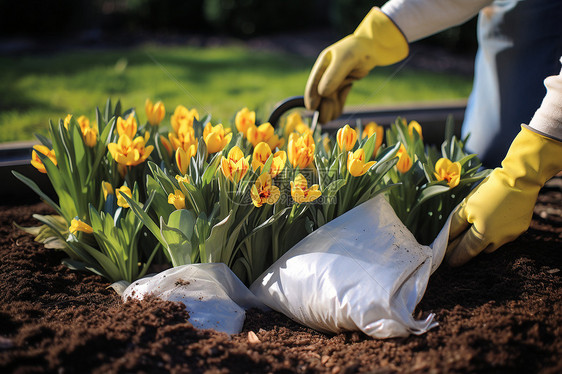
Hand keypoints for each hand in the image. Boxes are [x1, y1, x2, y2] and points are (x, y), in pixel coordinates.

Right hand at [304, 7, 407, 123]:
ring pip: (328, 104)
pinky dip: (340, 104)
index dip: (311, 98)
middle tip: (331, 110)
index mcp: (321, 66)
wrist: (372, 49)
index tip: (312, 108)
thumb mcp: (345, 60)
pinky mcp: (340, 89)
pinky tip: (348, 88)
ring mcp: (332, 84)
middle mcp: (324, 77)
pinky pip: (336, 104)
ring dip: (333, 107)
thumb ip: (333, 75)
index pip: (312, 86)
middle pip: (320, 99)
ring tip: (344, 95)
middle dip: (325, 106)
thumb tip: (322, 93)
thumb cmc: (358, 51)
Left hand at [446, 127, 561, 265]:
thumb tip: (447, 237)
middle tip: (456, 247)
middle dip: (468, 249)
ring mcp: (512, 235)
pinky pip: (504, 235)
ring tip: (474, 233)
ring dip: (482, 240)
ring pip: (493, 243)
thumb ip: (455, 225)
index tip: (448, 261)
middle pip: (479, 249)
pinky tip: (491, 222)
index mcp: (483, 235)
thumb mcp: (466, 207)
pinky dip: (495, 231)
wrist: (519, 179)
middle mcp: (499, 240)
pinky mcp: (521, 227)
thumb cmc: (488, 192)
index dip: (456, 256)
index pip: (465, 251)